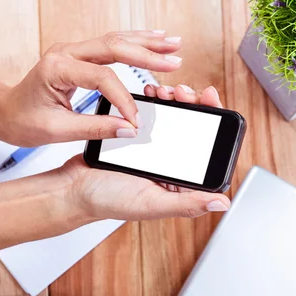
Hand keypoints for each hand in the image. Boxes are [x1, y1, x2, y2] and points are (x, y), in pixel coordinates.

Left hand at [0, 30, 182, 145]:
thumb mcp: (57, 131)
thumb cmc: (22, 121)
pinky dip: (132, 45)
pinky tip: (150, 43)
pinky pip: (109, 47)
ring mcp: (72, 51)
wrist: (2, 111)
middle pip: (114, 46)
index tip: (136, 121)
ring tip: (173, 44)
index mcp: (57, 68)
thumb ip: (95, 129)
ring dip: (145, 43)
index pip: (102, 78)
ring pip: (114, 40)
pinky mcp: (77, 57)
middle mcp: (65, 53)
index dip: (123, 99)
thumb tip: (129, 129)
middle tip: (175, 59)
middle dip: (147, 53)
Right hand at [57, 84, 229, 220]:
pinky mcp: (136, 140)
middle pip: (194, 129)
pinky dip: (154, 102)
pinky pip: (152, 117)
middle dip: (193, 104)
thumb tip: (223, 202)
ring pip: (174, 119)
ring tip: (165, 90)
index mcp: (180, 183)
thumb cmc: (108, 202)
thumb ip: (187, 204)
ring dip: (174, 100)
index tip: (210, 100)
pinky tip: (151, 93)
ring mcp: (153, 151)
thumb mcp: (151, 204)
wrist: (72, 189)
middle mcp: (170, 167)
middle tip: (183, 91)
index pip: (207, 149)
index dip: (214, 121)